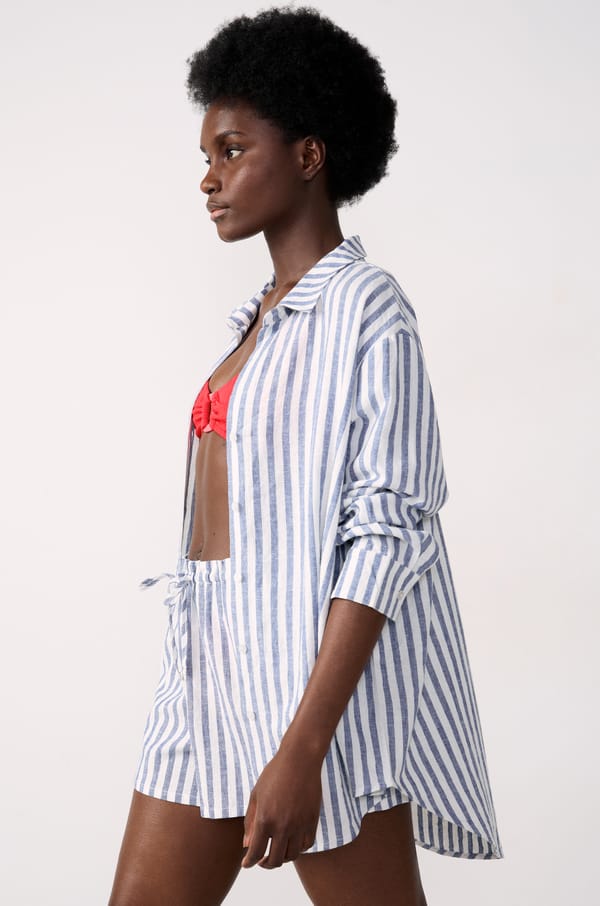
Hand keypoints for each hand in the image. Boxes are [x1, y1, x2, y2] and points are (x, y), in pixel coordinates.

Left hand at [241, 746, 321, 868]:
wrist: (300, 759)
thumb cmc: (275, 773)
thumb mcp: (256, 795)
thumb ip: (250, 821)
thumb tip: (247, 845)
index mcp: (265, 819)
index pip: (256, 852)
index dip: (249, 862)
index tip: (247, 863)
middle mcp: (283, 825)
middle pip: (275, 860)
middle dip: (265, 864)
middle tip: (261, 860)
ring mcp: (299, 824)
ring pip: (291, 855)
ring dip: (282, 858)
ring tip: (277, 851)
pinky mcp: (312, 821)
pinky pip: (306, 845)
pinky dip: (298, 849)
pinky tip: (291, 842)